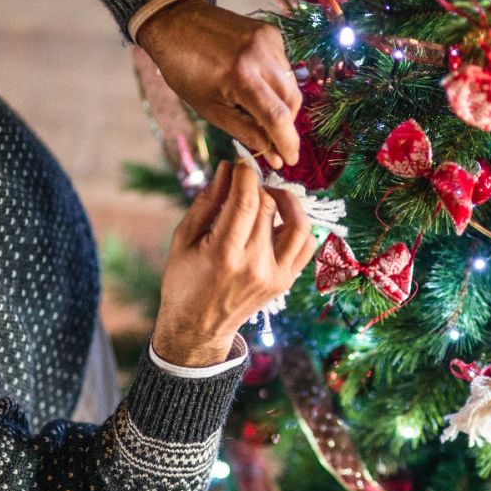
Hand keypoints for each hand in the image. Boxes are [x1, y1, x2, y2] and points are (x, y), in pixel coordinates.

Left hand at [136, 0, 302, 169]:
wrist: (175, 22)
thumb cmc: (186, 70)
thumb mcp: (210, 109)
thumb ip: (245, 132)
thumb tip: (274, 156)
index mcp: (241, 77)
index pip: (277, 118)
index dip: (287, 143)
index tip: (289, 160)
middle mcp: (260, 55)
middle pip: (292, 101)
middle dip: (287, 125)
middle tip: (273, 138)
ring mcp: (268, 40)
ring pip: (291, 83)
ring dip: (282, 104)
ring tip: (258, 108)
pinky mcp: (270, 32)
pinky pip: (284, 66)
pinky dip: (276, 82)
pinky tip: (256, 82)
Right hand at [152, 161, 317, 366]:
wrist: (198, 328)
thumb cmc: (184, 281)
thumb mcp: (184, 239)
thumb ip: (208, 201)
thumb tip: (228, 168)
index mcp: (224, 254)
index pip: (247, 201)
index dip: (247, 174)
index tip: (241, 162)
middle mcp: (254, 266)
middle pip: (269, 207)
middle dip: (258, 185)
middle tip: (245, 181)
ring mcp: (275, 276)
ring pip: (297, 224)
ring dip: (286, 201)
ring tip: (269, 196)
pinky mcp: (286, 281)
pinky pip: (306, 245)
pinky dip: (299, 224)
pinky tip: (282, 218)